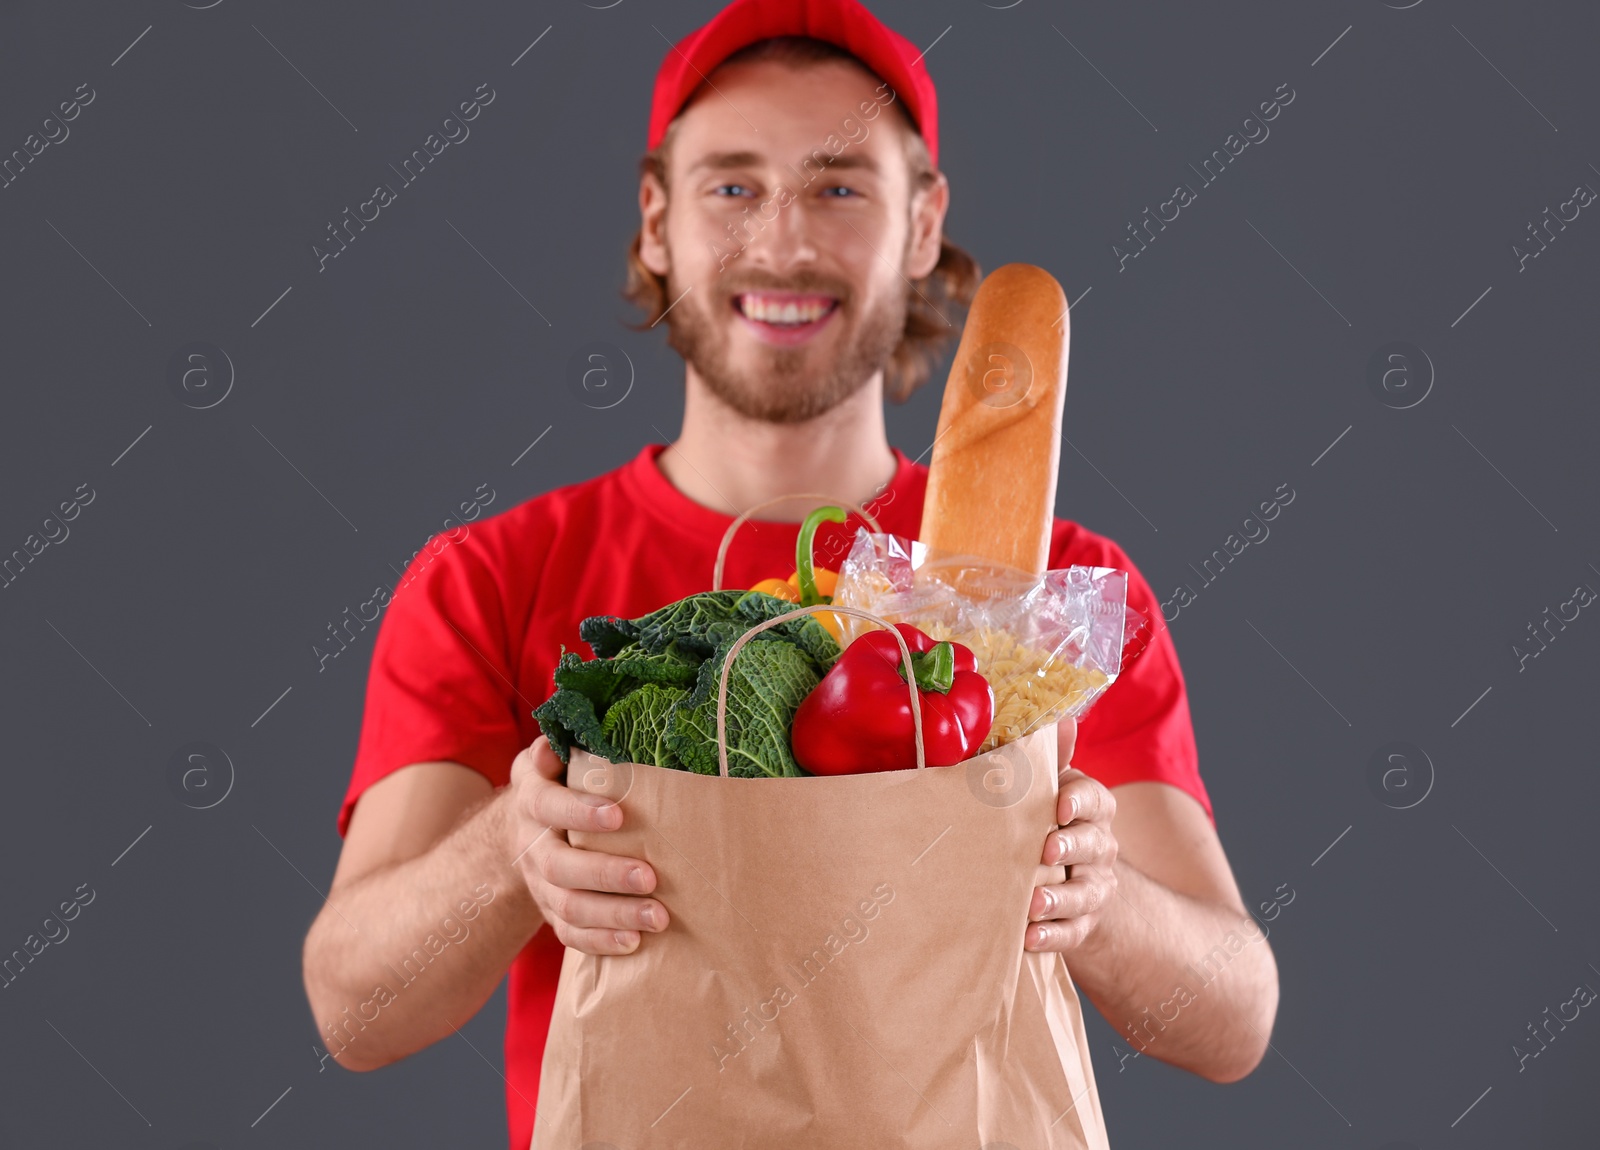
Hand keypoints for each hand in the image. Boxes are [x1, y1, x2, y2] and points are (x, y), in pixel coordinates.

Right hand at [507, 736, 668, 954]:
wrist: (521, 827)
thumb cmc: (557, 781)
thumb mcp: (554, 754)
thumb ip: (570, 742)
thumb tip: (596, 730)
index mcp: (533, 800)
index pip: (548, 806)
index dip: (579, 812)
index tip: (618, 815)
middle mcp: (532, 845)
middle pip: (560, 867)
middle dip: (607, 874)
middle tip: (650, 876)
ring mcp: (540, 884)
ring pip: (569, 906)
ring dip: (614, 914)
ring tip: (657, 917)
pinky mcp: (551, 911)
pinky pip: (570, 934)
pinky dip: (601, 941)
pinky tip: (634, 943)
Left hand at [1025, 716, 1118, 951]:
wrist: (1072, 883)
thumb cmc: (1048, 825)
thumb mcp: (1050, 791)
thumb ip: (1049, 760)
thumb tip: (1061, 718)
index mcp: (1091, 810)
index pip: (1096, 799)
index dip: (1081, 802)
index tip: (1060, 807)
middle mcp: (1099, 849)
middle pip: (1094, 846)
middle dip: (1072, 848)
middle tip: (1046, 852)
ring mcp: (1094, 889)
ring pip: (1085, 893)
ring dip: (1060, 898)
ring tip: (1033, 902)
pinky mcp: (1082, 925)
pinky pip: (1073, 933)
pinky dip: (1052, 935)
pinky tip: (1029, 937)